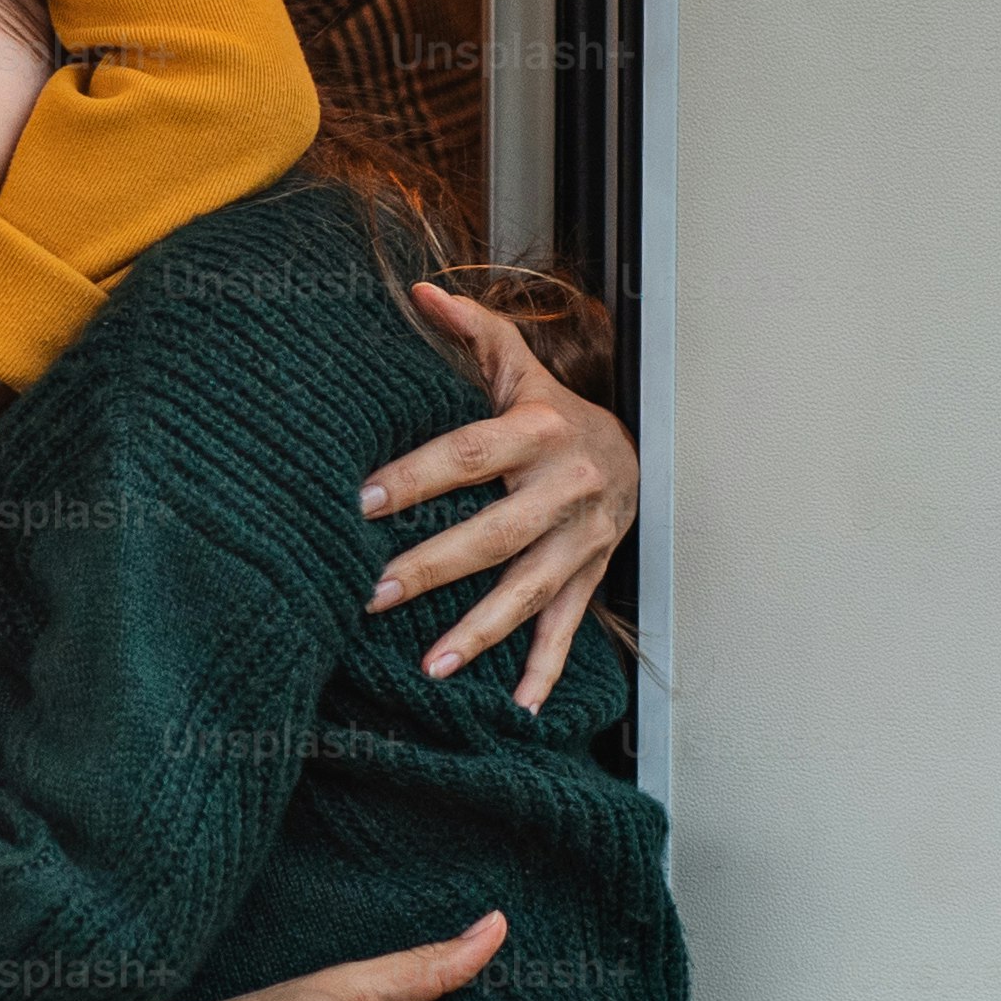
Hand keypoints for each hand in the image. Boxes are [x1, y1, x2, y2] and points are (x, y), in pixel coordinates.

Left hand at [362, 282, 638, 709]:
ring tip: (429, 666)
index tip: (363, 498)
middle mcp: (567, 489)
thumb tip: (420, 293)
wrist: (637, 455)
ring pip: (530, 592)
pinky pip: (568, 628)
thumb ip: (473, 332)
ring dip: (480, 633)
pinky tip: (519, 708)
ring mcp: (582, 541)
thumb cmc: (556, 412)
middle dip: (433, 566)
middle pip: (495, 533)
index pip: (471, 453)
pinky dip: (546, 670)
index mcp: (542, 431)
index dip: (418, 474)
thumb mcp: (520, 368)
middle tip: (372, 591)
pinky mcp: (589, 578)